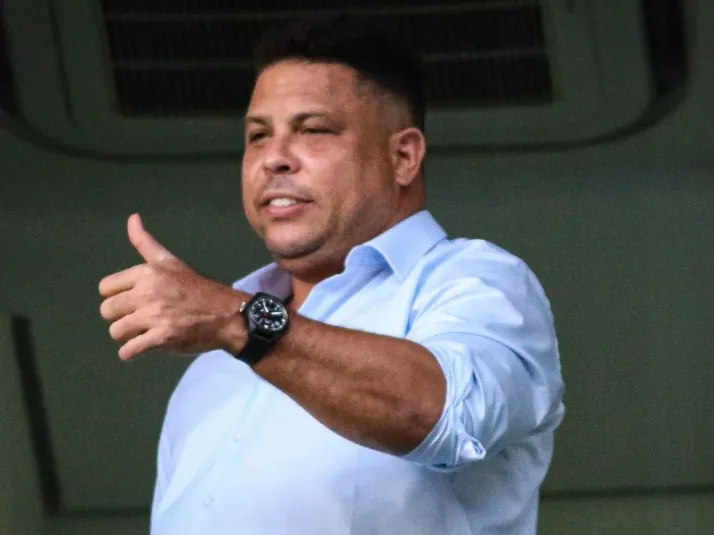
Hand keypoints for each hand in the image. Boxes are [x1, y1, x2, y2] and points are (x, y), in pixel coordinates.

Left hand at [99, 214, 247, 360]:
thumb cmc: (197, 288)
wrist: (226, 315)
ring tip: (145, 331)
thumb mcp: (171, 261)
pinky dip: (133, 353)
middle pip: (107, 311)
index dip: (118, 296)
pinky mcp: (161, 338)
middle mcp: (147, 292)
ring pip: (116, 332)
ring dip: (128, 336)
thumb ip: (145, 243)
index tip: (135, 300)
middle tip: (142, 318)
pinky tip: (146, 346)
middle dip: (122, 317)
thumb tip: (132, 217)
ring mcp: (154, 316)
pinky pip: (129, 351)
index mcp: (146, 273)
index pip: (105, 288)